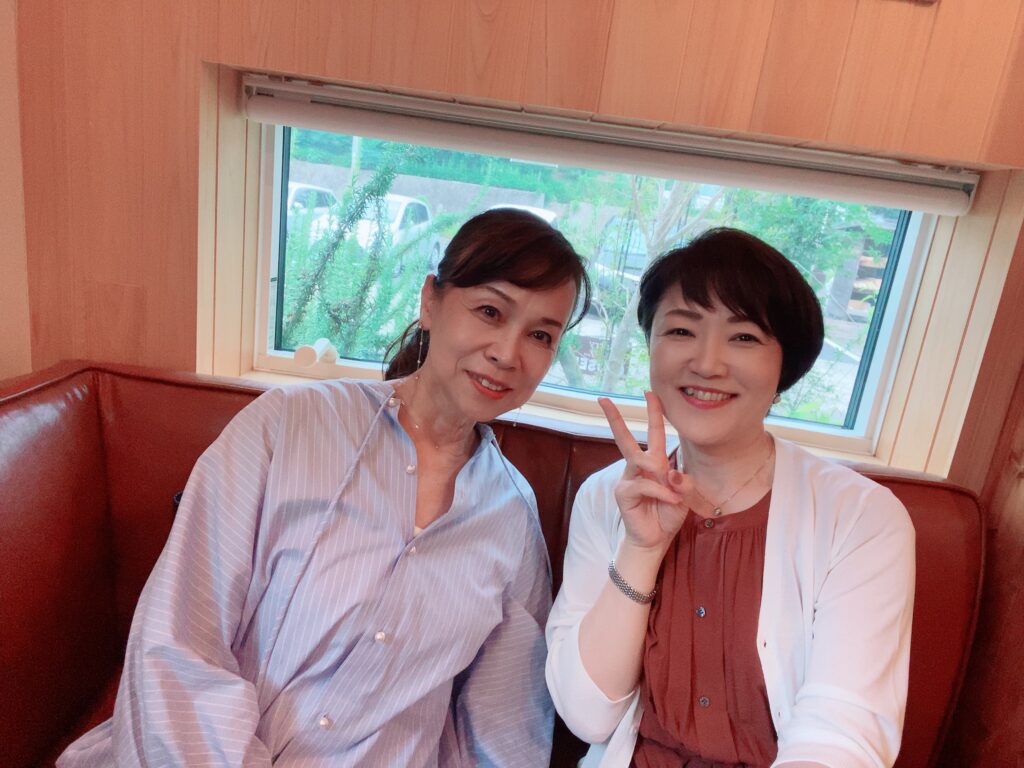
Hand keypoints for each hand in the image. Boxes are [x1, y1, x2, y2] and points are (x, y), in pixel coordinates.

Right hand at [598, 392, 690, 555]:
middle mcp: (638, 467)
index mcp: (655, 463)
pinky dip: (661, 492)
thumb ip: (683, 482)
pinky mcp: (624, 493)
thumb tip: (671, 472)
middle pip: (625, 439)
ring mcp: (628, 479)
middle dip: (615, 418)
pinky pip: (644, 484)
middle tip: (603, 400)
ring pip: (640, 460)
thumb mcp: (684, 496)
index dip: (653, 413)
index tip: (649, 392)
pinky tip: (670, 501)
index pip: (654, 433)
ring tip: (673, 490)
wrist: (656, 539)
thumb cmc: (668, 514)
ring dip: (658, 472)